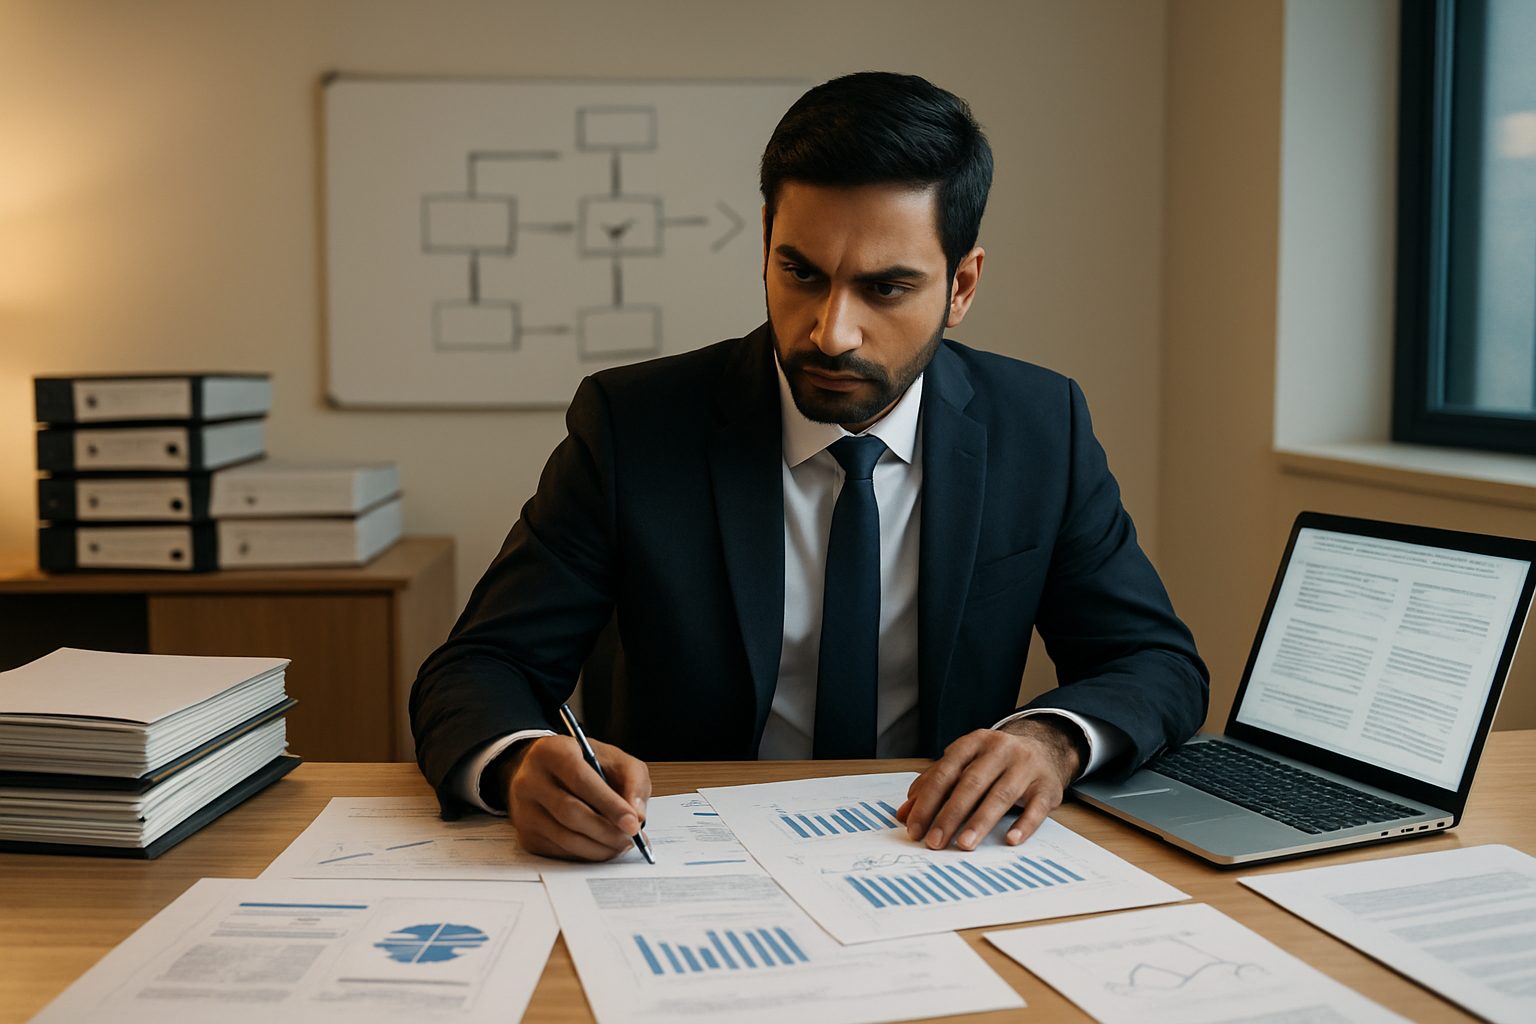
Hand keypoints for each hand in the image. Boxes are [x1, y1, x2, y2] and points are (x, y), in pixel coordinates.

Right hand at [502, 735, 651, 860]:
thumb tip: (637, 816)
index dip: (610, 805)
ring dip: (599, 847)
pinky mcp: (526, 835)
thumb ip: (633, 780)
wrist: (546, 771)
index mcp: (553, 752)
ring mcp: (524, 810)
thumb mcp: (614, 758)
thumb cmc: (584, 764)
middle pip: (571, 813)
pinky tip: (601, 846)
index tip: (633, 823)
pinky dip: (586, 854)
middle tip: (630, 838)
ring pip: (565, 838)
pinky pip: (559, 852)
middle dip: (607, 831)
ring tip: (620, 844)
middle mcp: (531, 780)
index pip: (580, 780)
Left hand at [895, 717, 1083, 850]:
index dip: (927, 801)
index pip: (945, 772)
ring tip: (964, 845)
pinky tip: (1010, 839)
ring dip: (980, 822)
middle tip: (934, 842)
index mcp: (974, 742)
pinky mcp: (1047, 786)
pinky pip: (1036, 808)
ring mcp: (1026, 767)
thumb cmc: (995, 760)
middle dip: (950, 815)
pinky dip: (1024, 825)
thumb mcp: (964, 763)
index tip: (915, 828)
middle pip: (971, 784)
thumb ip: (934, 785)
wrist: (1046, 747)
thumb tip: (904, 813)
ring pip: (1000, 796)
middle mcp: (1000, 750)